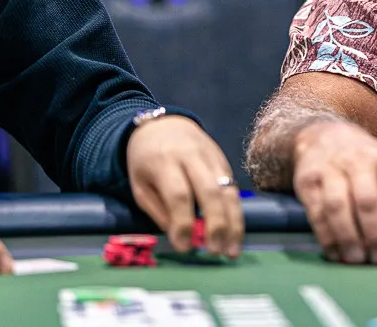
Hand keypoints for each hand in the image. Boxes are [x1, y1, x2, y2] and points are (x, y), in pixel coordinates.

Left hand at [126, 115, 243, 257]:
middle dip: (215, 224)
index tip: (184, 247)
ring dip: (233, 224)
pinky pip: (234, 190)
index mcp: (164, 161)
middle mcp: (192, 157)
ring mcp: (213, 158)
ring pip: (229, 191)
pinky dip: (236, 215)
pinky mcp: (226, 162)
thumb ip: (158, 210)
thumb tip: (181, 238)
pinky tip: (235, 235)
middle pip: (210, 191)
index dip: (183, 222)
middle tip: (215, 251)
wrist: (164, 125)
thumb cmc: (147, 160)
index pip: (178, 194)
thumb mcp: (140, 185)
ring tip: (231, 251)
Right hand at [291, 119, 376, 264]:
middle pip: (369, 204)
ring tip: (357, 259)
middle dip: (376, 238)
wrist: (324, 136)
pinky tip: (335, 253)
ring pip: (339, 209)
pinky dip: (327, 238)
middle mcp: (360, 162)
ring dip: (350, 239)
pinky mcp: (308, 181)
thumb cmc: (365, 163)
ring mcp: (331, 170)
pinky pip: (317, 214)